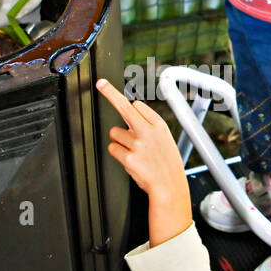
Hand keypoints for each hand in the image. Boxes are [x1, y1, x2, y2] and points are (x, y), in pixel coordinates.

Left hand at [96, 77, 191, 245]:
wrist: (169, 187)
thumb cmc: (167, 165)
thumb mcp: (165, 140)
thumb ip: (149, 126)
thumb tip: (132, 111)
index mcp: (159, 125)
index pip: (137, 106)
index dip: (130, 108)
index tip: (117, 93)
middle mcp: (148, 131)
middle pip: (124, 107)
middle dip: (110, 93)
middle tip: (101, 84)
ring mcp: (137, 144)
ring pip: (114, 133)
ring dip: (119, 141)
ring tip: (133, 152)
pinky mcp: (128, 157)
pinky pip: (113, 148)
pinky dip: (118, 154)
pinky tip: (130, 160)